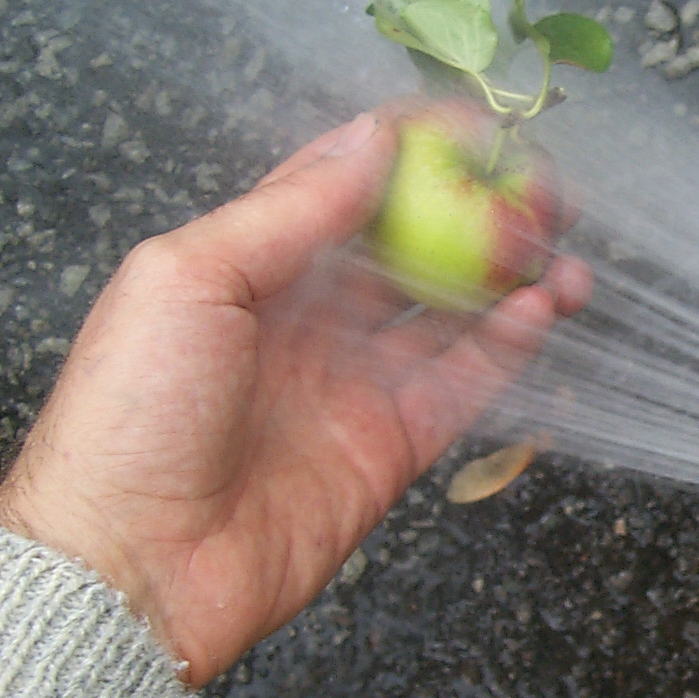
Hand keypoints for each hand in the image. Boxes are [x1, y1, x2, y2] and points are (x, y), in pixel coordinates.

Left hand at [0, 107, 591, 687]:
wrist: (138, 565)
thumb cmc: (133, 415)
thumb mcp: (189, 279)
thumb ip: (289, 210)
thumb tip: (374, 140)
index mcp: (254, 265)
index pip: (348, 184)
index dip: (416, 151)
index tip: (479, 132)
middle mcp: (312, 317)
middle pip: (416, 247)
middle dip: (484, 216)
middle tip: (546, 197)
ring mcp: (356, 382)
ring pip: (454, 316)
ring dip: (514, 282)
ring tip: (566, 262)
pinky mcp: (391, 445)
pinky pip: (464, 385)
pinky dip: (508, 347)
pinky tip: (541, 312)